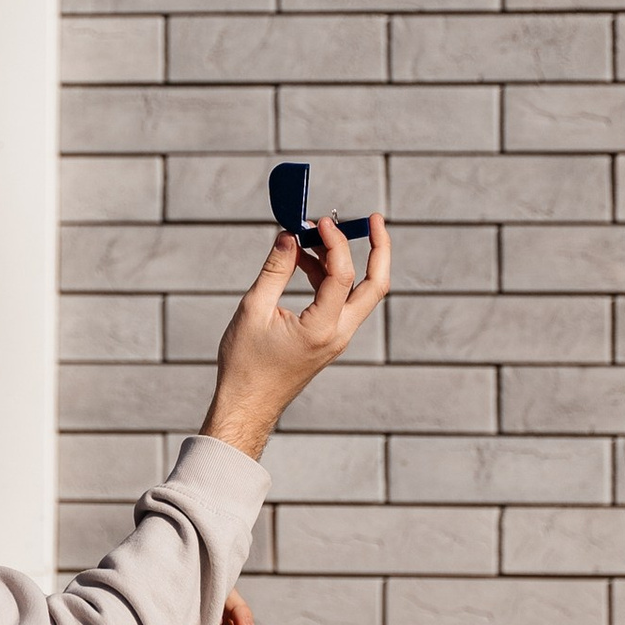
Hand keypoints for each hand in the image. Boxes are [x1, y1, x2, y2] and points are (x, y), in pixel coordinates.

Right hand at [202, 219, 392, 461]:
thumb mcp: (254, 310)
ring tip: (313, 237)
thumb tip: (290, 235)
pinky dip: (329, 278)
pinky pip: (341, 302)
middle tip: (373, 219)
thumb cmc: (245, 365)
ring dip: (344, 261)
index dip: (334, 242)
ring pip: (359, 293)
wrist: (247, 405)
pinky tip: (304, 262)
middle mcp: (338, 334)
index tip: (317, 222)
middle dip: (379, 249)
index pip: (343, 275)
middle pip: (376, 286)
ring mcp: (337, 338)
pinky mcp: (329, 339)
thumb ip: (275, 269)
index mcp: (322, 329)